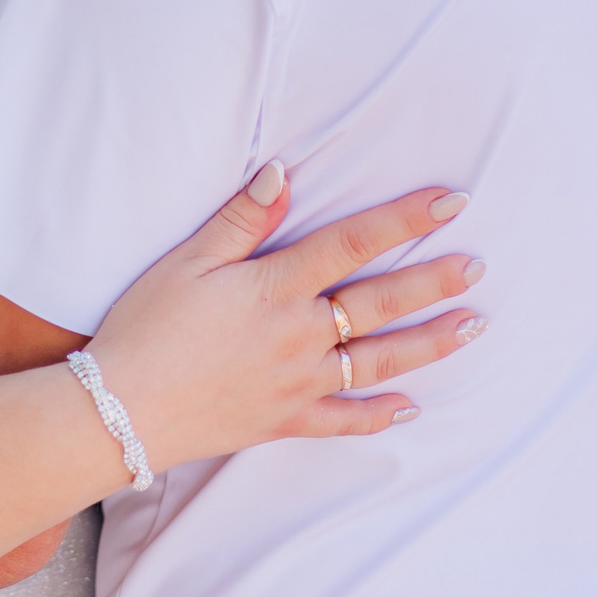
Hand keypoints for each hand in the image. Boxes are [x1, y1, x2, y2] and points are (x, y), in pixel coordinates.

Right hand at [86, 164, 481, 469]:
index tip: (450, 203)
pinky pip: (343, 420)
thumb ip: (242, 220)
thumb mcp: (186, 262)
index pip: (353, 243)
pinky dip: (379, 415)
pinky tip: (411, 408)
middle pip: (380, 303)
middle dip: (434, 281)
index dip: (404, 220)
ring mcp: (297, 382)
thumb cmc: (146, 327)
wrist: (119, 410)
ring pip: (377, 361)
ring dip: (428, 343)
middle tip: (477, 266)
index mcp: (276, 288)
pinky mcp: (284, 421)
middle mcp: (299, 335)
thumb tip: (284, 174)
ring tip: (472, 326)